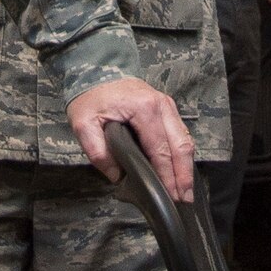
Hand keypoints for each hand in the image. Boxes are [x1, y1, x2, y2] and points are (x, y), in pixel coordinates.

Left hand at [66, 77, 197, 201]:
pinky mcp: (167, 108)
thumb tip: (117, 175)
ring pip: (185, 139)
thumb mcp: (83, 124)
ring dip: (186, 166)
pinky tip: (180, 170)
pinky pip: (180, 133)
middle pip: (181, 146)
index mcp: (144, 109)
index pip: (160, 150)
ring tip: (185, 190)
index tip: (169, 196)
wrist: (97, 71)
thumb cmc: (91, 97)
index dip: (166, 176)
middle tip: (184, 199)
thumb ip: (98, 152)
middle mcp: (162, 105)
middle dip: (184, 175)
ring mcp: (167, 105)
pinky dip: (182, 154)